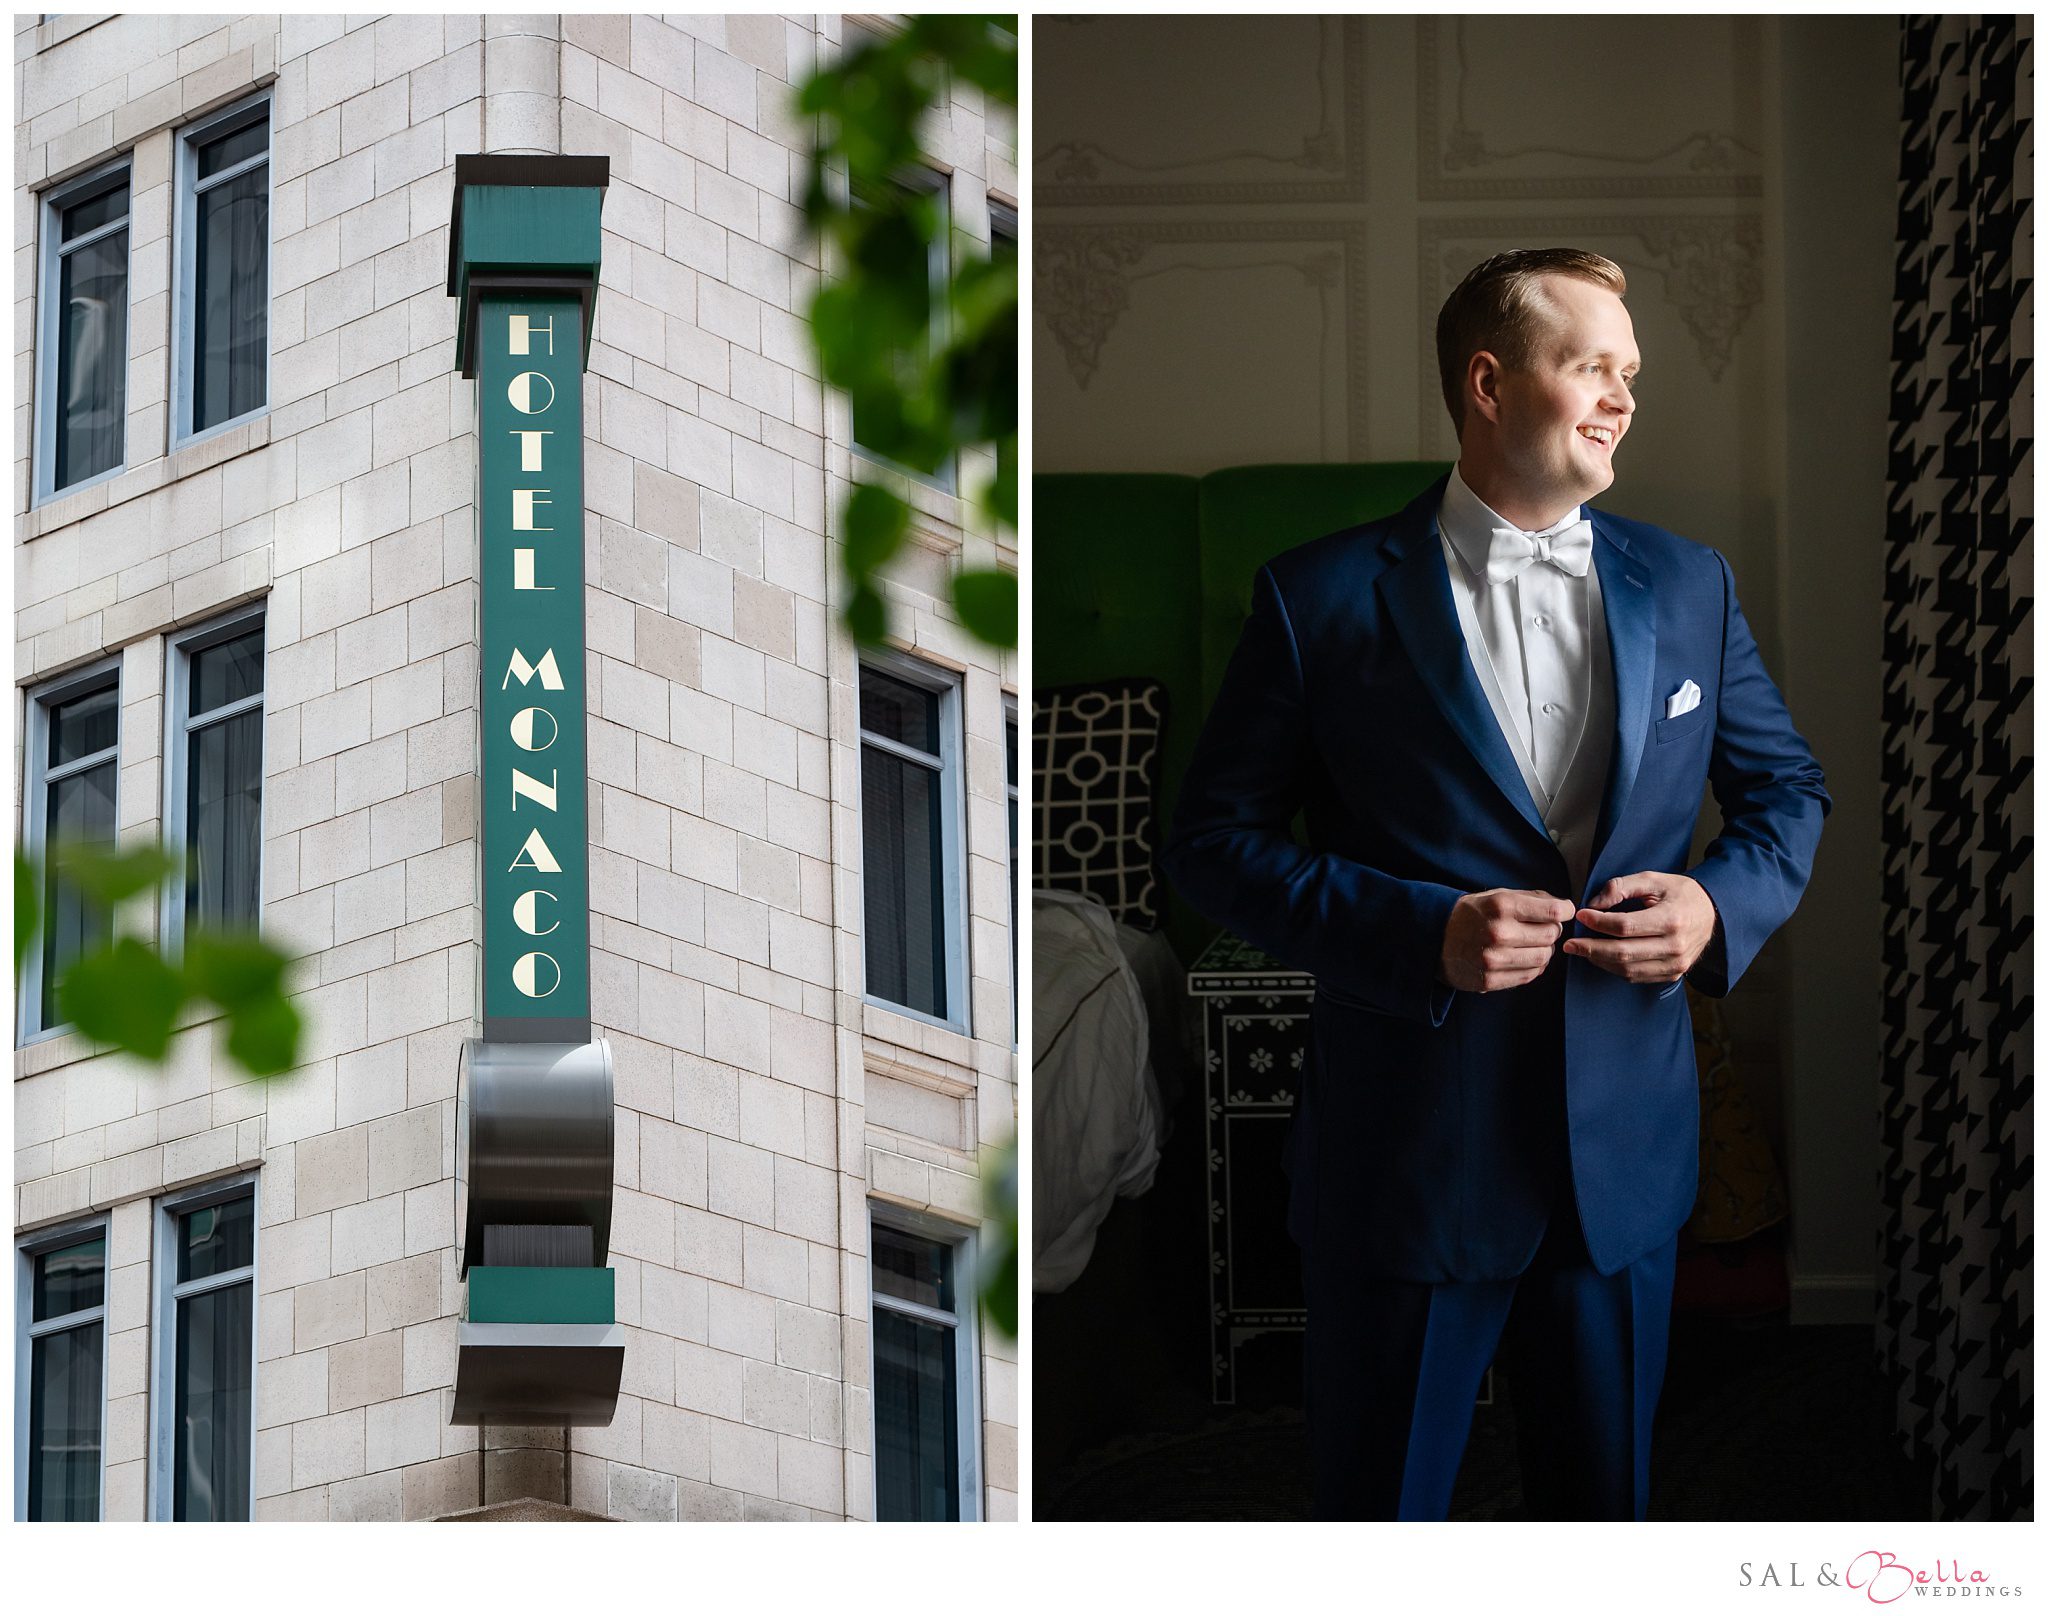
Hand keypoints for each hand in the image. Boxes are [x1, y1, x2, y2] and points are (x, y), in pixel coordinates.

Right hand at [1438, 888, 1576, 993]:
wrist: (1434, 939)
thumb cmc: (1470, 915)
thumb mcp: (1496, 895)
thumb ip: (1530, 898)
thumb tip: (1563, 907)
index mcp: (1501, 905)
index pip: (1553, 911)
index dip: (1564, 911)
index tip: (1562, 911)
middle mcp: (1498, 932)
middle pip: (1551, 935)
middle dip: (1551, 930)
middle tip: (1539, 928)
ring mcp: (1494, 959)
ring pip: (1544, 957)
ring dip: (1543, 950)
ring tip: (1529, 944)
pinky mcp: (1490, 980)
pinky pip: (1530, 975)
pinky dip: (1532, 967)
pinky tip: (1521, 958)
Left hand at [1564, 871, 1718, 984]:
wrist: (1713, 913)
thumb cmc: (1680, 894)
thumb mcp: (1653, 880)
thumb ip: (1621, 886)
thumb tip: (1594, 903)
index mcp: (1672, 919)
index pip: (1625, 926)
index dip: (1598, 922)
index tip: (1581, 915)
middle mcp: (1675, 946)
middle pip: (1623, 953)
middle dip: (1590, 948)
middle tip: (1569, 943)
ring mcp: (1675, 964)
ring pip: (1627, 970)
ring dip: (1600, 961)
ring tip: (1582, 949)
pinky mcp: (1672, 974)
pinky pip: (1636, 977)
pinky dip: (1615, 969)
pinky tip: (1602, 957)